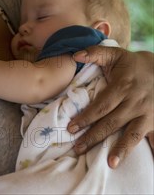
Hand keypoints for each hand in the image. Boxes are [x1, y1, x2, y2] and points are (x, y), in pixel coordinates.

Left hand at [68, 46, 153, 167]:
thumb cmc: (133, 64)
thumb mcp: (115, 54)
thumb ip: (94, 53)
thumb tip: (75, 56)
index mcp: (122, 87)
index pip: (101, 106)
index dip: (86, 117)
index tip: (71, 128)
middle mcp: (135, 102)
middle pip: (112, 123)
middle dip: (94, 136)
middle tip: (78, 148)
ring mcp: (148, 114)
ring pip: (133, 134)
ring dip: (121, 149)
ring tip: (111, 164)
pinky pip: (153, 138)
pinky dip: (151, 150)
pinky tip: (143, 162)